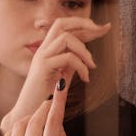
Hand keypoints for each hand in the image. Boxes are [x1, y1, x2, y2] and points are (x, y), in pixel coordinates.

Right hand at [0, 16, 110, 133]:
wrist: (29, 112)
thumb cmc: (46, 96)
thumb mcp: (64, 74)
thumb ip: (73, 63)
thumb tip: (87, 56)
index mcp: (48, 49)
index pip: (67, 29)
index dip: (86, 26)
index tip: (105, 27)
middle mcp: (43, 49)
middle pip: (61, 23)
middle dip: (83, 23)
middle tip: (101, 29)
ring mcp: (42, 57)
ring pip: (66, 38)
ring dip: (84, 50)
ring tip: (92, 66)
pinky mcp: (43, 67)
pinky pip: (67, 58)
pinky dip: (81, 66)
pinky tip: (85, 78)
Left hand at [0, 78, 75, 135]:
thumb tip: (54, 117)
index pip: (53, 122)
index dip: (57, 102)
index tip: (61, 87)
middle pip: (35, 121)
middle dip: (43, 108)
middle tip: (49, 103)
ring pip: (19, 127)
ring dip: (30, 119)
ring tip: (37, 121)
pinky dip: (17, 132)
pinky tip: (25, 134)